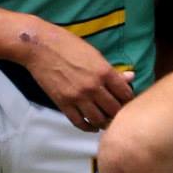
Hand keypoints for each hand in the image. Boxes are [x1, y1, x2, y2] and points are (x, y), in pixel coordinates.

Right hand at [15, 19, 134, 131]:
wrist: (40, 47)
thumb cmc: (69, 46)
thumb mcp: (95, 54)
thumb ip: (113, 70)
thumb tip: (131, 77)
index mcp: (104, 72)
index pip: (125, 94)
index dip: (128, 99)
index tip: (126, 101)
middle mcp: (93, 87)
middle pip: (114, 109)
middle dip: (118, 112)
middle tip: (117, 112)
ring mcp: (78, 97)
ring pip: (98, 119)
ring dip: (105, 122)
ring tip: (107, 121)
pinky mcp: (63, 104)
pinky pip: (79, 122)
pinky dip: (88, 127)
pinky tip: (93, 126)